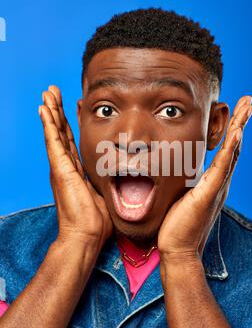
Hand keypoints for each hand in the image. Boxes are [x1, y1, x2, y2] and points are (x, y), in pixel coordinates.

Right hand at [38, 85, 112, 246]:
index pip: (74, 141)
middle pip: (62, 132)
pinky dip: (48, 124)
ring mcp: (61, 166)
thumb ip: (114, 183)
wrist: (87, 235)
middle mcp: (67, 166)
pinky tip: (44, 109)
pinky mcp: (60, 169)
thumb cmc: (98, 221)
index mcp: (77, 171)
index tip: (76, 106)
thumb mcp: (108, 194)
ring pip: (55, 133)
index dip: (73, 123)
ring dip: (51, 112)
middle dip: (58, 111)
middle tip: (54, 92)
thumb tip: (131, 179)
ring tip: (47, 93)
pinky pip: (53, 141)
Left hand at [158, 95, 251, 265]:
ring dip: (240, 128)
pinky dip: (231, 149)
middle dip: (241, 122)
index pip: (226, 151)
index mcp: (212, 182)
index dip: (232, 130)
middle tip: (248, 102)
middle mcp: (219, 183)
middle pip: (235, 147)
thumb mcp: (181, 196)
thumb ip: (185, 183)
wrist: (177, 249)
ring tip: (247, 108)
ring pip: (233, 152)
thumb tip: (176, 170)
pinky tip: (237, 133)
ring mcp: (217, 188)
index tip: (236, 111)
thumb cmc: (176, 225)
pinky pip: (222, 168)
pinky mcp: (210, 194)